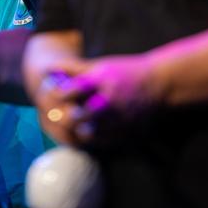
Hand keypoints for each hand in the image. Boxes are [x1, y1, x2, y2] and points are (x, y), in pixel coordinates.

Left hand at [39, 54, 157, 146]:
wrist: (158, 84)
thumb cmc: (125, 72)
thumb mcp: (100, 66)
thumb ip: (74, 68)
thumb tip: (49, 69)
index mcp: (101, 80)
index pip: (72, 90)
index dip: (59, 94)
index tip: (54, 96)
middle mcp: (109, 100)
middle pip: (79, 115)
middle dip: (66, 117)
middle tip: (57, 117)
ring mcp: (119, 117)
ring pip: (90, 133)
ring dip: (77, 131)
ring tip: (72, 127)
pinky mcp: (127, 130)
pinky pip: (104, 141)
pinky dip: (93, 140)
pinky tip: (87, 135)